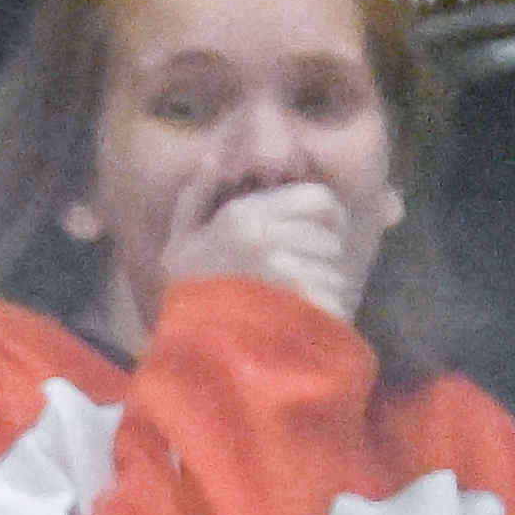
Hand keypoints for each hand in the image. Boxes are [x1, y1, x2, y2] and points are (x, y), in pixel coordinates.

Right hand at [157, 174, 385, 326]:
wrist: (186, 356)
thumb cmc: (186, 296)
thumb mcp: (180, 241)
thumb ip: (197, 196)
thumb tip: (213, 158)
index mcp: (244, 214)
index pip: (320, 199)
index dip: (329, 216)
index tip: (319, 235)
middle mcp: (265, 236)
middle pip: (331, 235)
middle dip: (325, 254)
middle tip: (308, 272)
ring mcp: (281, 272)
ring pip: (334, 267)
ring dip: (326, 285)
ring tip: (301, 301)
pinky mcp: (295, 305)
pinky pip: (333, 296)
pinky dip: (327, 310)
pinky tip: (306, 320)